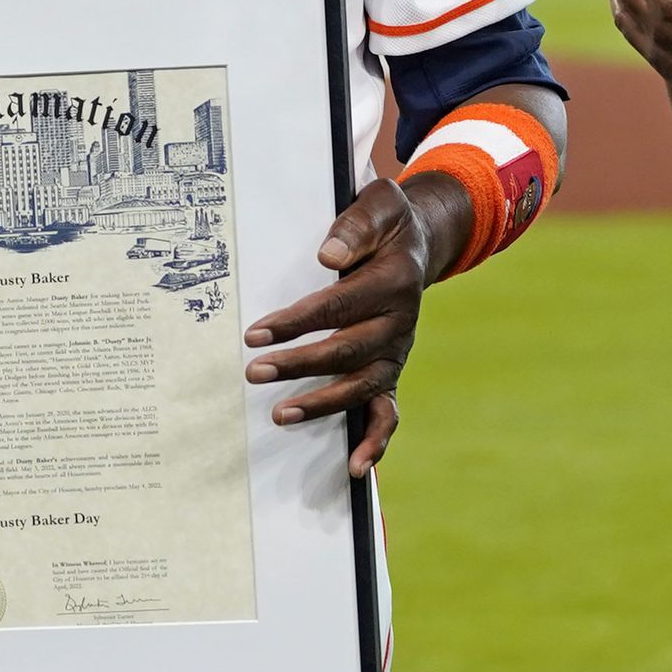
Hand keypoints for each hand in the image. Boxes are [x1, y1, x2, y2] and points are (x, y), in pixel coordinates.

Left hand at [244, 178, 434, 477]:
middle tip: (255, 371)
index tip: (256, 333)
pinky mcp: (391, 371)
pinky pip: (388, 413)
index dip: (297, 322)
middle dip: (299, 364)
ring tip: (280, 416)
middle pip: (348, 351)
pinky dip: (376, 442)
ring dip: (322, 404)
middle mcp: (401, 322)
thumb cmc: (387, 223)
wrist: (415, 242)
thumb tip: (326, 257)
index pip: (340, 305)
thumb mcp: (379, 203)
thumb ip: (355, 225)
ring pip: (362, 386)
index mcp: (396, 281)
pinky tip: (356, 467)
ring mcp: (397, 352)